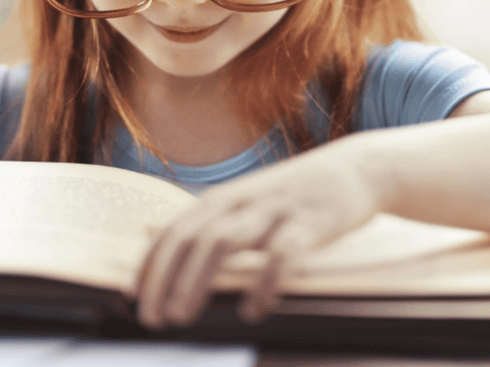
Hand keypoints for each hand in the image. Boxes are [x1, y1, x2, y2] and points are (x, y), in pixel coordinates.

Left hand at [133, 143, 380, 328]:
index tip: (133, 298)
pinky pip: (281, 254)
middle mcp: (241, 200)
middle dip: (164, 279)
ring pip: (223, 242)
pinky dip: (263, 282)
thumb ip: (217, 225)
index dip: (150, 264)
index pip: (174, 230)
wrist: (356, 170)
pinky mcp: (308, 222)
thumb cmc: (296, 196)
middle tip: (151, 319)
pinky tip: (255, 310)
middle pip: (190, 238)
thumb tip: (175, 255)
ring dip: (197, 280)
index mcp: (223, 199)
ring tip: (183, 316)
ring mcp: (274, 209)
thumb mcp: (251, 203)